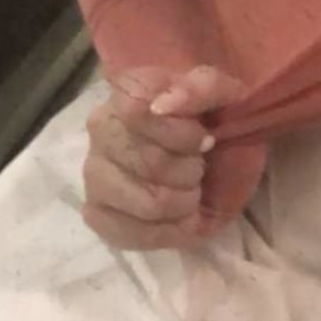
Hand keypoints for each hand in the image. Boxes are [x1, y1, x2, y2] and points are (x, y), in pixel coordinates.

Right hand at [83, 63, 269, 250]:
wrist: (211, 155)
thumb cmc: (216, 121)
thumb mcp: (227, 94)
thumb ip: (202, 88)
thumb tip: (162, 105)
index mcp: (128, 92)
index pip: (138, 112)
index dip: (181, 134)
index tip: (207, 141)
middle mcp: (101, 128)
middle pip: (151, 163)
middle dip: (191, 172)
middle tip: (200, 169)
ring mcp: (94, 173)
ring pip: (148, 202)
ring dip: (183, 203)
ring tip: (190, 193)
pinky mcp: (96, 212)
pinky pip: (130, 233)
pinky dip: (167, 232)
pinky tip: (177, 218)